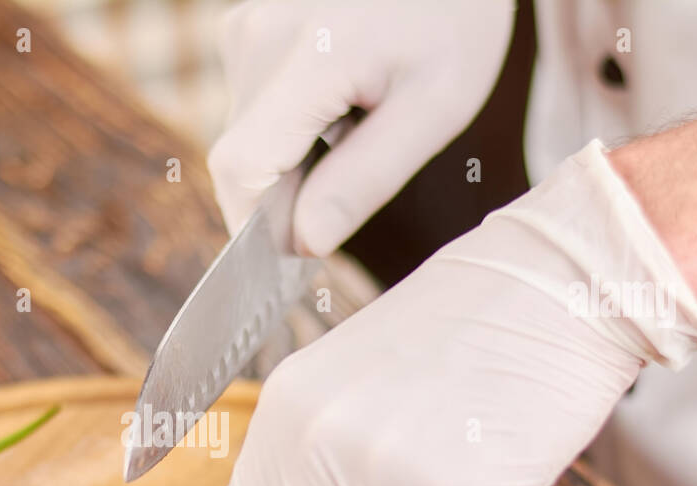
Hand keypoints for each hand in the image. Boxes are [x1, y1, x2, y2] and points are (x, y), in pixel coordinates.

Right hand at [208, 0, 515, 255]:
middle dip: (288, 195)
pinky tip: (338, 101)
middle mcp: (258, 40)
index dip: (260, 228)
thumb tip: (303, 244)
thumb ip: (365, 180)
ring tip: (357, 119)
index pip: (242, 171)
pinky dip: (289, 130)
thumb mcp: (435, 108)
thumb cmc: (453, 20)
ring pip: (246, 142)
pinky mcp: (243, 32)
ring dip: (293, 160)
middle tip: (360, 168)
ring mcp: (244, 31)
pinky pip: (253, 113)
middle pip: (243, 164)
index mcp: (310, 58)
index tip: (305, 250)